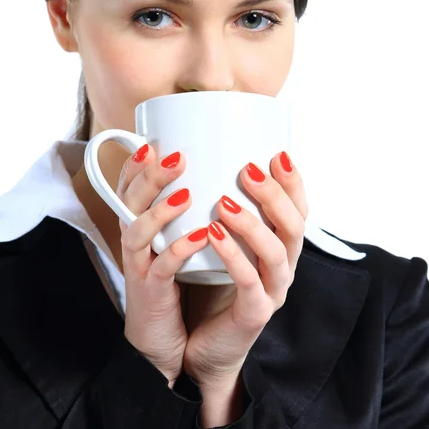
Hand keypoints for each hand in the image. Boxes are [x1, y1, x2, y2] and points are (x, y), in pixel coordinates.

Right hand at [117, 144, 209, 386]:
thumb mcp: (176, 243)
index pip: (128, 188)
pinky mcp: (152, 292)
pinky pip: (163, 268)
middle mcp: (134, 243)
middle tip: (175, 157)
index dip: (134, 165)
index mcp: (140, 227)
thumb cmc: (178, 285)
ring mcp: (140, 267)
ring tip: (185, 192)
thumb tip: (215, 176)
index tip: (152, 143)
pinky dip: (180, 250)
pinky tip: (202, 235)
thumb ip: (187, 213)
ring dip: (160, 210)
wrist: (163, 340)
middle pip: (128, 202)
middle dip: (148, 176)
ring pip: (137, 232)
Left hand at [181, 152, 307, 387]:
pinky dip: (232, 256)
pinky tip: (213, 235)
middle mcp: (283, 267)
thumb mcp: (220, 244)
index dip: (293, 182)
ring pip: (275, 252)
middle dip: (274, 195)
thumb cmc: (209, 287)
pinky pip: (248, 282)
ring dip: (252, 223)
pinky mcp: (254, 314)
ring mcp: (272, 292)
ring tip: (224, 202)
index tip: (277, 154)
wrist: (202, 345)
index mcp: (279, 247)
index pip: (298, 209)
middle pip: (294, 226)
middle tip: (248, 171)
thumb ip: (222, 213)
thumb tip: (206, 167)